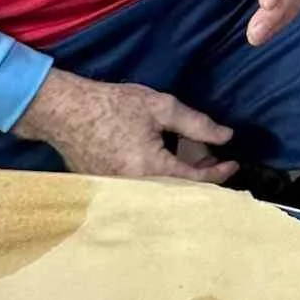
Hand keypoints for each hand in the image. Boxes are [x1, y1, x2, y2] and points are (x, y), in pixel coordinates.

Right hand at [13, 67, 236, 183]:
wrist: (64, 111)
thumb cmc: (113, 106)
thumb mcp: (160, 108)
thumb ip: (197, 124)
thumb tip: (226, 137)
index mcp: (149, 170)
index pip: (194, 180)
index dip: (218, 172)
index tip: (234, 164)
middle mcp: (134, 189)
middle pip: (179, 191)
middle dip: (200, 177)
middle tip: (213, 159)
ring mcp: (118, 193)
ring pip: (162, 192)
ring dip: (180, 178)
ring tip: (192, 157)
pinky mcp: (106, 190)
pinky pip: (143, 190)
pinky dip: (160, 178)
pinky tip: (166, 161)